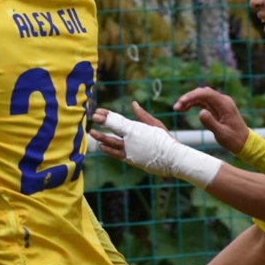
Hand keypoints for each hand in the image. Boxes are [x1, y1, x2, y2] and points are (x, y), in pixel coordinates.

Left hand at [91, 104, 222, 186]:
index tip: (98, 112)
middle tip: (92, 118)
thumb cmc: (165, 139)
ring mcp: (130, 150)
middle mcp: (131, 140)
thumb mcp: (155, 124)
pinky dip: (108, 150)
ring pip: (112, 143)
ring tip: (92, 133)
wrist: (172, 159)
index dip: (107, 116)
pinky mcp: (131, 159)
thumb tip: (133, 104)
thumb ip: (142, 115)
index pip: (118, 121)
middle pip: (113, 130)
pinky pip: (116, 154)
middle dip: (102, 124)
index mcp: (136, 129)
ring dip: (101, 138)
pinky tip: (102, 146)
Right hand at [173, 87, 249, 153]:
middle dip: (188, 97)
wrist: (244, 142)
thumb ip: (211, 123)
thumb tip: (200, 112)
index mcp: (225, 105)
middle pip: (203, 92)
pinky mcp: (216, 108)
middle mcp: (222, 101)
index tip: (182, 102)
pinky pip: (202, 102)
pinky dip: (192, 104)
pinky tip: (184, 109)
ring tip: (177, 109)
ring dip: (189, 101)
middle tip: (176, 107)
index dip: (192, 96)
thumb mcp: (222, 134)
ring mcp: (219, 104)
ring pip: (201, 97)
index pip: (207, 94)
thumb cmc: (234, 140)